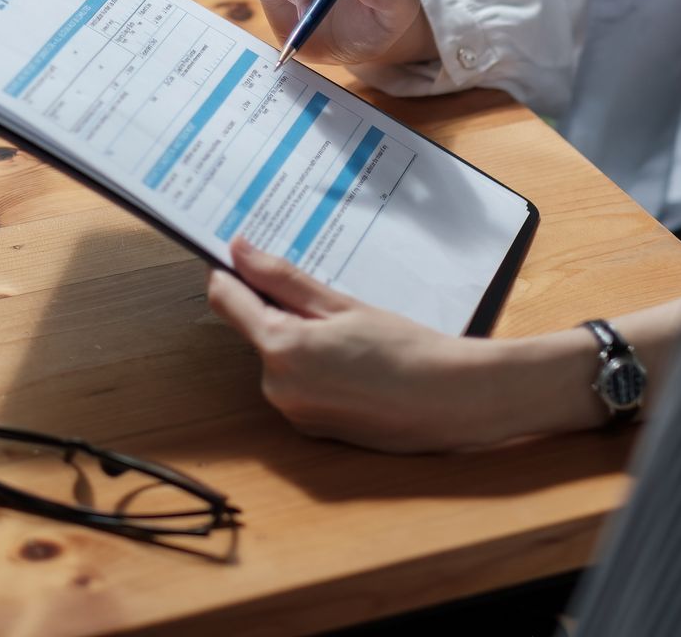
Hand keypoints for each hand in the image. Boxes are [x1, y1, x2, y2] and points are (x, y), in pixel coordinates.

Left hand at [205, 237, 507, 452]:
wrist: (453, 401)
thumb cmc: (406, 349)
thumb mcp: (341, 305)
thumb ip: (283, 279)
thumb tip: (239, 251)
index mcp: (282, 349)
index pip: (227, 299)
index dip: (229, 271)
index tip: (239, 253)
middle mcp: (277, 387)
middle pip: (256, 329)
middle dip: (279, 308)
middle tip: (325, 295)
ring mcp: (293, 413)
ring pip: (278, 356)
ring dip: (299, 338)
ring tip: (350, 331)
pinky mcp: (311, 428)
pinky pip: (297, 384)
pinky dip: (314, 368)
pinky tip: (353, 361)